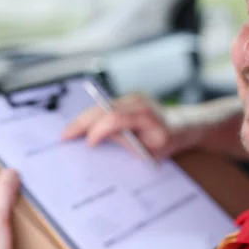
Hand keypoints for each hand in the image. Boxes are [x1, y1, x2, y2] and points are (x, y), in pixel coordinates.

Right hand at [62, 93, 200, 159]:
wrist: (182, 125)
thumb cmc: (168, 141)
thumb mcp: (151, 151)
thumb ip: (127, 143)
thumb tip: (101, 141)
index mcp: (146, 116)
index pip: (116, 118)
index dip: (99, 130)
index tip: (89, 144)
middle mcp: (138, 101)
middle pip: (103, 108)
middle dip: (82, 122)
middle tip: (65, 136)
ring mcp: (132, 97)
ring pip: (101, 105)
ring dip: (83, 118)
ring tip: (68, 132)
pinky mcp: (127, 98)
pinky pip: (105, 105)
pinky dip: (92, 115)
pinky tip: (80, 126)